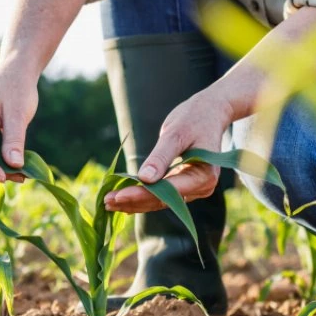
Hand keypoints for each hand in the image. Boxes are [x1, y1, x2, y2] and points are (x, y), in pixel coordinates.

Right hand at [0, 65, 37, 182]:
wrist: (18, 74)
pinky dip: (4, 161)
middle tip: (18, 177)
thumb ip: (14, 138)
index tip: (2, 176)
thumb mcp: (17, 113)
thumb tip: (14, 165)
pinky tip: (20, 169)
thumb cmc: (16, 88)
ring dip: (1, 168)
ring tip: (22, 175)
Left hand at [104, 88, 233, 212]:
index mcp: (203, 176)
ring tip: (108, 203)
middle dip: (133, 201)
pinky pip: (161, 195)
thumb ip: (161, 156)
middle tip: (106, 201)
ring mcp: (193, 189)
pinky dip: (141, 196)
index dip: (142, 194)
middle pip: (162, 200)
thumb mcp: (176, 133)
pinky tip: (121, 199)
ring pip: (159, 201)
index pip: (168, 191)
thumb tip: (145, 179)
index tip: (118, 195)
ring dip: (134, 202)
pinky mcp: (183, 186)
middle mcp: (201, 188)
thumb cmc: (194, 118)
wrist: (209, 113)